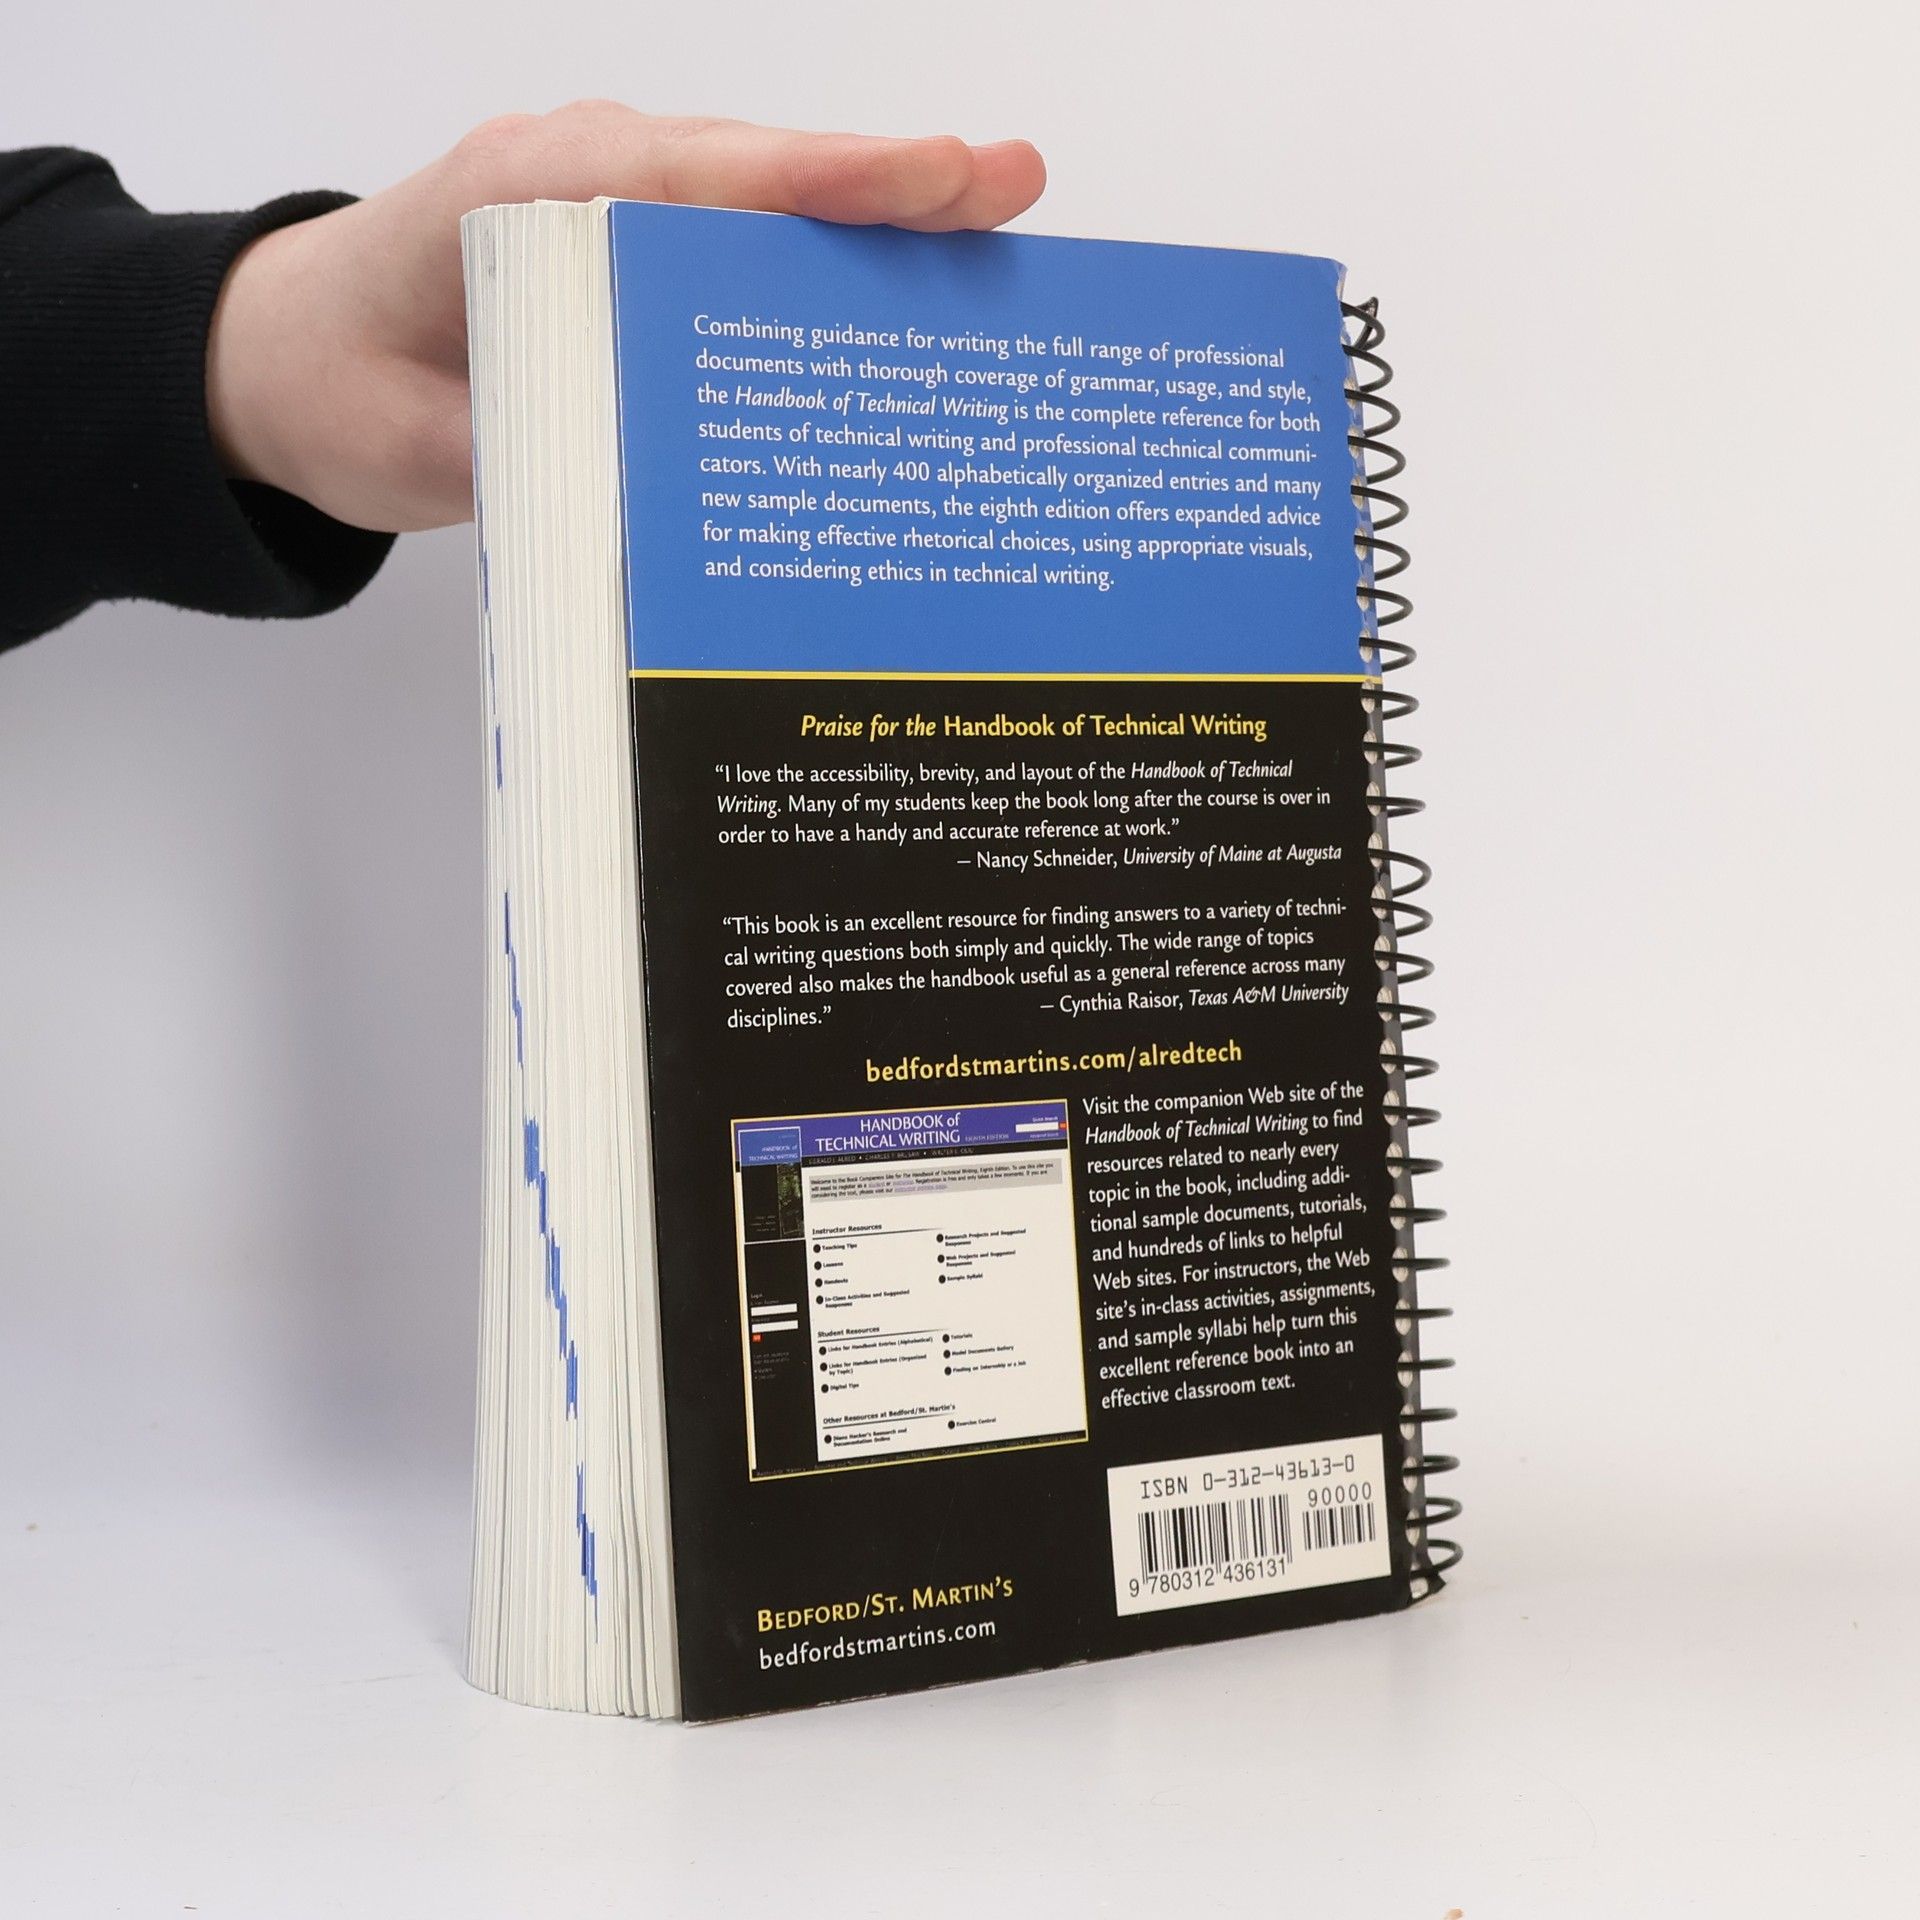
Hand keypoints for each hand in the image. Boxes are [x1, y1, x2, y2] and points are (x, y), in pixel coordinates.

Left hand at [205, 104, 1045, 532]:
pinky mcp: (625, 250)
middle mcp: (583, 177)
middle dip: (892, 186)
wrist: (278, 358)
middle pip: (761, 174)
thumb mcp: (418, 447)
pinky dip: (818, 261)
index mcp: (529, 198)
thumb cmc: (335, 385)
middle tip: (1015, 192)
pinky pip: (734, 242)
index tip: (936, 180)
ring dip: (873, 223)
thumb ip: (535, 459)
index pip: (702, 176)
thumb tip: (664, 503)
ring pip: (760, 201)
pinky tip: (897, 296)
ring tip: (991, 237)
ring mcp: (609, 205)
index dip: (826, 183)